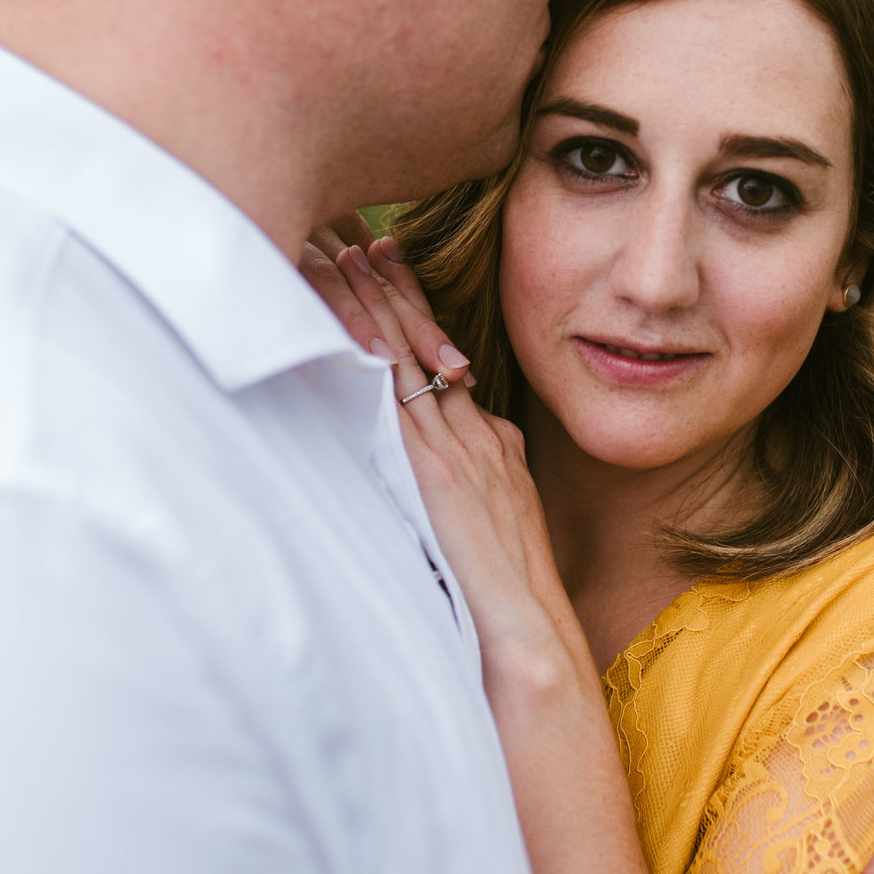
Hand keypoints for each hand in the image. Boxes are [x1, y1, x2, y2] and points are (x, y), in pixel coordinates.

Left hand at [297, 233, 578, 679]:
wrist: (532, 638)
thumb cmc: (508, 604)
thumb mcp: (491, 530)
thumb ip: (465, 494)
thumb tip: (436, 482)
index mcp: (492, 446)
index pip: (444, 359)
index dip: (413, 311)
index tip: (385, 265)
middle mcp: (477, 435)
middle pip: (424, 341)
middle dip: (390, 286)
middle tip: (358, 235)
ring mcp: (459, 450)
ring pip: (407, 359)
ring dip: (371, 304)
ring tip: (341, 252)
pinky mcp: (437, 475)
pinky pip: (397, 401)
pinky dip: (371, 356)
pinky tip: (342, 324)